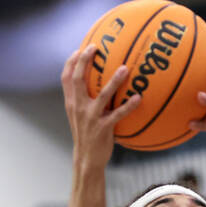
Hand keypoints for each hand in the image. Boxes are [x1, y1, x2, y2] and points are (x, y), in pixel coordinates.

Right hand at [62, 46, 141, 166]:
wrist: (86, 159)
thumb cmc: (87, 135)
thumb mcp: (80, 116)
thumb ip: (84, 99)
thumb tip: (97, 82)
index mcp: (71, 103)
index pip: (66, 78)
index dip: (71, 62)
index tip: (79, 49)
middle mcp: (78, 107)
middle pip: (78, 79)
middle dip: (85, 61)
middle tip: (95, 47)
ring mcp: (90, 117)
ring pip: (102, 95)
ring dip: (114, 81)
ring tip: (125, 68)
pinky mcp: (102, 128)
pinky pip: (118, 114)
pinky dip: (129, 106)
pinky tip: (139, 98)